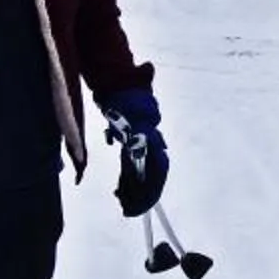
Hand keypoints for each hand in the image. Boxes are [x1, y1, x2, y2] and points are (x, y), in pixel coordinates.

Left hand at [98, 90, 166, 217]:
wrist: (124, 89)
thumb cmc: (129, 88)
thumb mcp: (134, 84)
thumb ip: (140, 80)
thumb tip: (146, 68)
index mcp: (148, 134)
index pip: (157, 160)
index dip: (154, 180)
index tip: (148, 195)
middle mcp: (147, 145)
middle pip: (150, 174)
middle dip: (144, 193)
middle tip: (132, 210)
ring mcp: (139, 149)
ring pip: (140, 176)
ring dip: (135, 193)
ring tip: (126, 208)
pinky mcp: (129, 152)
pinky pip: (130, 172)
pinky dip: (128, 185)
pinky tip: (121, 196)